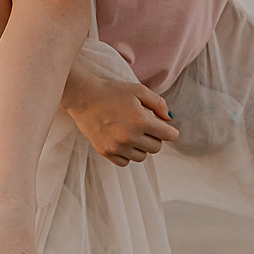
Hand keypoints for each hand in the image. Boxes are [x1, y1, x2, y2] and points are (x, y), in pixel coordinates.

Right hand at [62, 74, 180, 164]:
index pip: (169, 136)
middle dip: (155, 137)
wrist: (83, 97)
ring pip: (142, 156)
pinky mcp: (105, 152)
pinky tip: (122, 141)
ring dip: (141, 147)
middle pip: (156, 147)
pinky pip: (125, 162)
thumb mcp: (139, 91)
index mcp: (141, 121)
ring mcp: (117, 146)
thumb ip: (159, 104)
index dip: (170, 131)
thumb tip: (169, 119)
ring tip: (132, 133)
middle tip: (145, 127)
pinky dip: (127, 154)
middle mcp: (130, 137)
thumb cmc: (112, 91)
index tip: (165, 127)